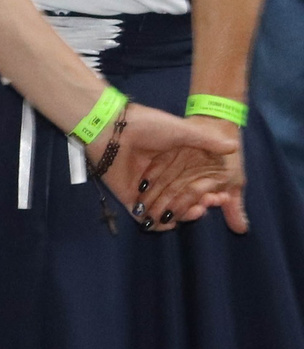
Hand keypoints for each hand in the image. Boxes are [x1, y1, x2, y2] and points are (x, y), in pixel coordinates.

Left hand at [95, 104, 243, 230]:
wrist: (114, 127)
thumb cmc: (148, 125)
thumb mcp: (182, 131)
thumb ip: (206, 140)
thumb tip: (234, 146)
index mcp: (172, 164)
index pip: (193, 185)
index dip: (209, 193)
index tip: (221, 195)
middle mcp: (159, 178)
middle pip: (181, 201)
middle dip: (198, 205)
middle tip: (210, 203)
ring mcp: (144, 190)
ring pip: (165, 211)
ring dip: (182, 214)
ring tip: (198, 210)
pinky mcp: (127, 197)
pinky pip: (143, 217)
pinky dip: (158, 223)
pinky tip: (173, 221)